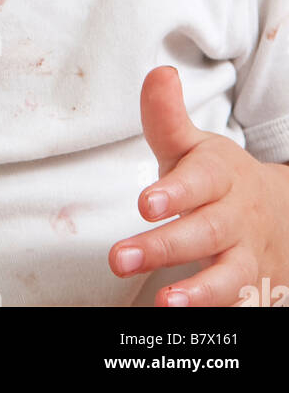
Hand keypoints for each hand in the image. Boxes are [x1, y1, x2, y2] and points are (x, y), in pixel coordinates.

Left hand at [108, 65, 288, 305]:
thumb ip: (167, 117)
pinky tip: (181, 318)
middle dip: (164, 246)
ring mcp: (246, 256)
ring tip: (166, 302)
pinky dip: (214, 313)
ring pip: (228, 276)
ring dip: (198, 291)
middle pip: (205, 232)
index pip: (201, 181)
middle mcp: (236, 217)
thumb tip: (158, 74)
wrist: (279, 212)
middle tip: (120, 258)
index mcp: (220, 175)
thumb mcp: (194, 146)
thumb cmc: (217, 177)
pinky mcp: (251, 289)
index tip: (145, 203)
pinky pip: (237, 304)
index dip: (175, 192)